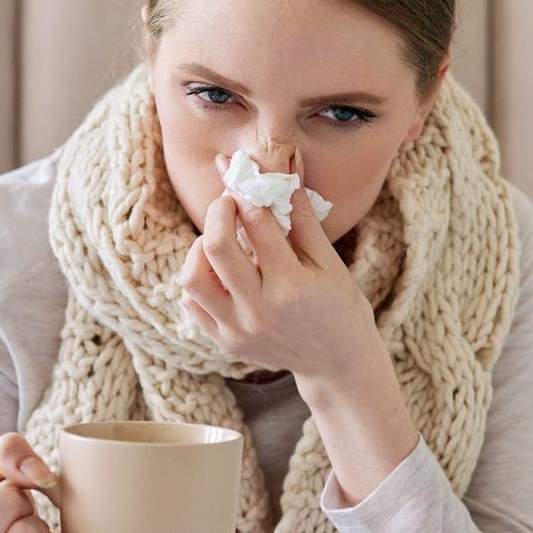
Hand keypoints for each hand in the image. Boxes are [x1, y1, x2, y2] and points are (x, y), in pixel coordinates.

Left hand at [179, 148, 378, 380]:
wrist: (337, 364)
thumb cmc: (340, 307)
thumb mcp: (329, 262)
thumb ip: (301, 217)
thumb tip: (285, 168)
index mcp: (291, 286)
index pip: (257, 223)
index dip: (246, 190)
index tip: (242, 174)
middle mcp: (259, 310)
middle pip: (216, 246)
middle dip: (218, 211)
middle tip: (229, 202)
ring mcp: (238, 330)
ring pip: (193, 278)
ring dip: (201, 248)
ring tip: (221, 240)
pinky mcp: (225, 342)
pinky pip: (192, 303)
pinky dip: (198, 278)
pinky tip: (219, 270)